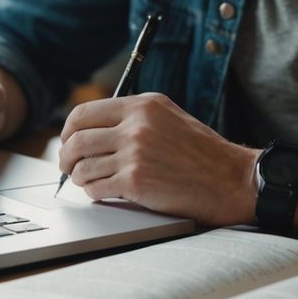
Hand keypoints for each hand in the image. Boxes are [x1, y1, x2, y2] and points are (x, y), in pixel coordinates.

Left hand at [59, 92, 258, 224]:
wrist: (231, 180)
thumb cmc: (201, 153)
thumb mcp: (168, 117)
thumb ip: (133, 117)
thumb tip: (93, 128)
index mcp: (142, 105)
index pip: (84, 112)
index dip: (68, 130)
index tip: (67, 141)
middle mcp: (136, 125)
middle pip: (76, 139)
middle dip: (65, 156)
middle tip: (67, 165)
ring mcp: (135, 153)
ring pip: (83, 166)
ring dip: (78, 177)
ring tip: (85, 181)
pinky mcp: (136, 181)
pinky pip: (96, 188)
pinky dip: (93, 193)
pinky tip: (102, 192)